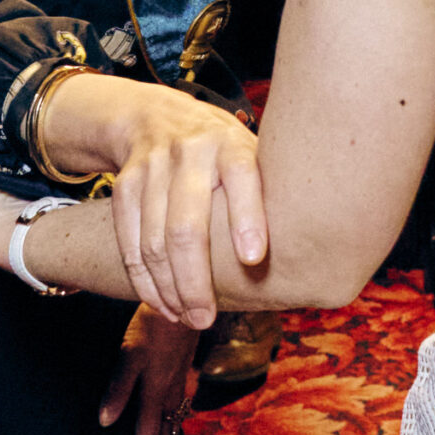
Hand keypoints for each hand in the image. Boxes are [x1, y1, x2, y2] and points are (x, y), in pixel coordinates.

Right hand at [48, 74, 265, 328]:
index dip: (248, 218)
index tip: (254, 259)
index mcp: (232, 145)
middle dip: (194, 282)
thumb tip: (309, 257)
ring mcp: (153, 167)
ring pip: (154, 241)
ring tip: (186, 317)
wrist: (157, 115)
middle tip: (205, 320)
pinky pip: (129, 241)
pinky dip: (144, 281)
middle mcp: (191, 152)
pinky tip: (161, 304)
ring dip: (168, 290)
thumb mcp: (250, 153)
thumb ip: (268, 194)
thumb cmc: (223, 152)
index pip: (242, 178)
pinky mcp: (125, 184)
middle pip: (186, 227)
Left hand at [100, 306, 198, 434]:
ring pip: (177, 419)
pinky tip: (178, 415)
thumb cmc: (154, 324)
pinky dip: (179, 418)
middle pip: (168, 433)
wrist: (184, 299)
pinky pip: (182, 403)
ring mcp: (180, 378)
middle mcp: (170, 390)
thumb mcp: (130, 353)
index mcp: (155, 391)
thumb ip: (119, 388)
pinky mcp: (183, 366)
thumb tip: (105, 421)